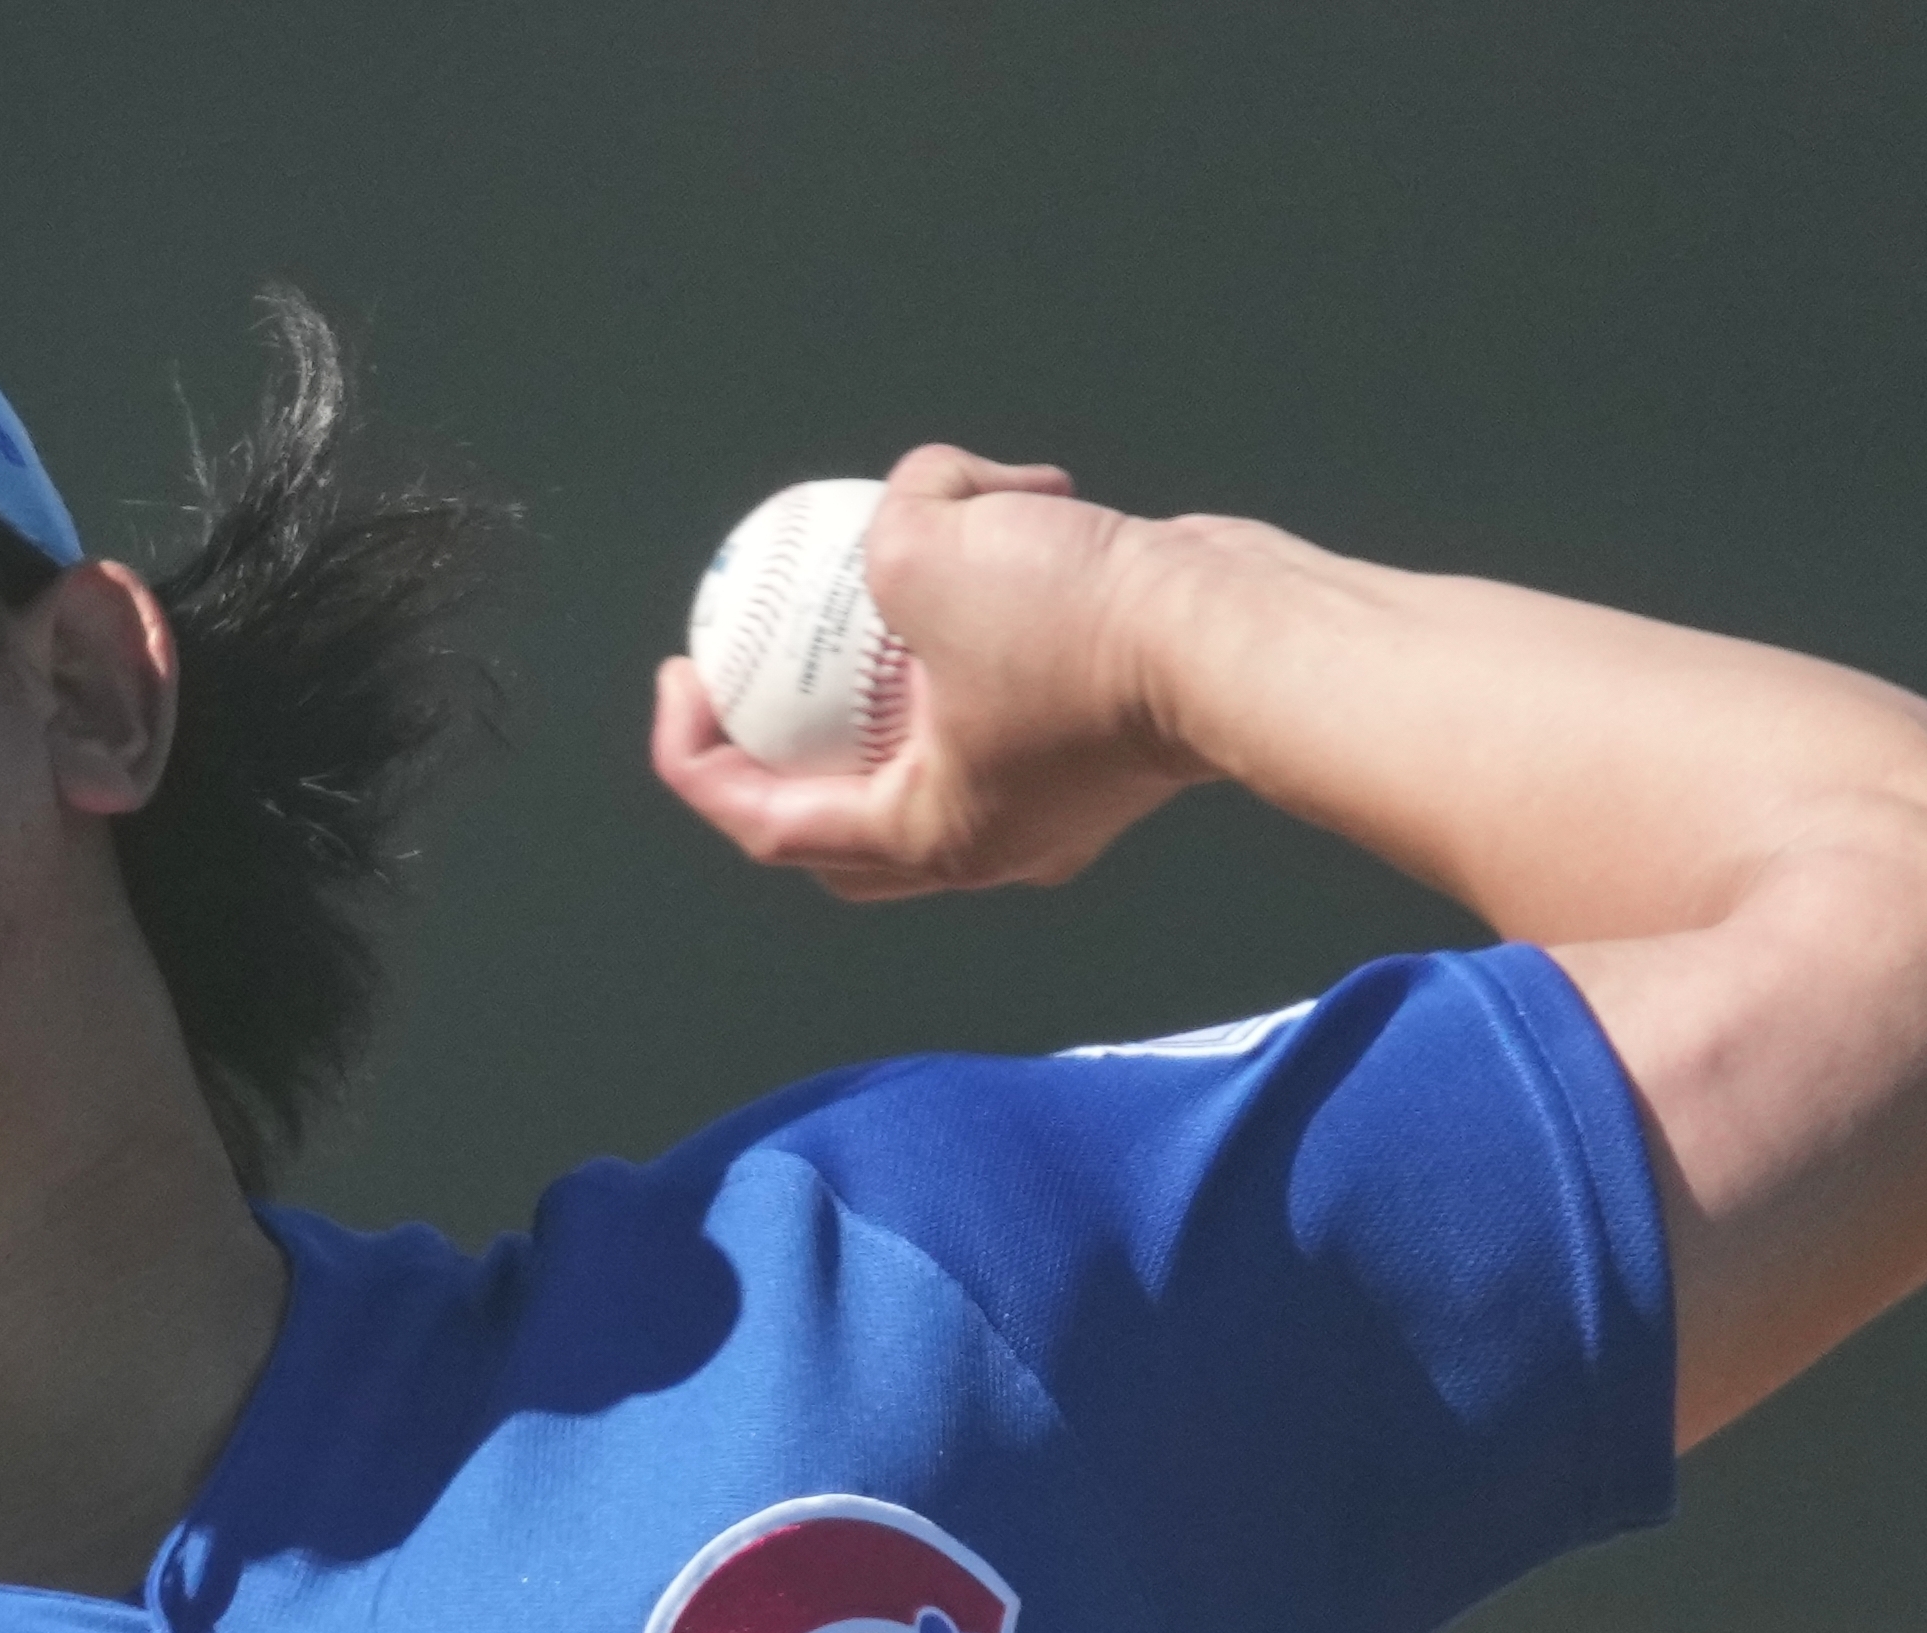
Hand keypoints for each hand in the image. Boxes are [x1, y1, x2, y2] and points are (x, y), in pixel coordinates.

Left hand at [651, 445, 1212, 899]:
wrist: (1243, 634)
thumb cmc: (1081, 629)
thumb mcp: (925, 555)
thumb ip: (883, 529)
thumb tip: (912, 501)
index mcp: (923, 836)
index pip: (763, 823)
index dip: (696, 756)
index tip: (683, 674)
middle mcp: (984, 834)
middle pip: (837, 812)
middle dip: (781, 744)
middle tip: (748, 665)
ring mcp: (1048, 790)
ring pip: (930, 734)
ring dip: (895, 649)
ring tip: (886, 552)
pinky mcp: (1099, 732)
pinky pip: (1008, 679)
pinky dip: (987, 604)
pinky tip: (1007, 509)